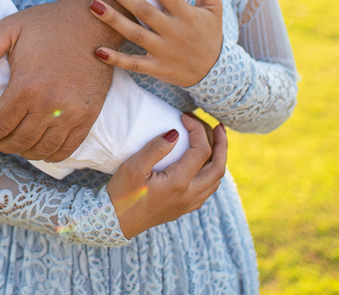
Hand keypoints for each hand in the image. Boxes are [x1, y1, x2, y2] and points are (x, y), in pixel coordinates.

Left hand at [0, 0, 120, 161]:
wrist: (91, 22)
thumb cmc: (48, 24)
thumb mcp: (9, 29)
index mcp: (25, 86)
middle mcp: (48, 105)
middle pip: (19, 141)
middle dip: (4, 144)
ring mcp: (71, 113)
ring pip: (42, 149)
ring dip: (25, 152)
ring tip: (18, 143)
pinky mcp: (89, 115)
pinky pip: (68, 148)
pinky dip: (52, 154)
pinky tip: (43, 148)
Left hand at [90, 0, 222, 87]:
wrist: (216, 73)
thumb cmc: (211, 35)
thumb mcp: (214, 8)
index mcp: (186, 13)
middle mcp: (173, 31)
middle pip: (143, 9)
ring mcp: (164, 51)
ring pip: (134, 34)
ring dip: (113, 20)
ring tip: (92, 5)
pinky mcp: (157, 68)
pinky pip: (134, 64)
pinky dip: (116, 59)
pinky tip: (98, 51)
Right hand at [106, 113, 226, 237]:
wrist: (116, 221)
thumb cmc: (122, 193)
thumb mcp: (133, 167)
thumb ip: (156, 148)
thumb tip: (175, 133)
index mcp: (178, 183)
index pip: (201, 151)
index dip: (197, 130)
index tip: (185, 117)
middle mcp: (189, 195)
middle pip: (218, 167)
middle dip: (222, 144)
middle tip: (218, 126)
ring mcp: (188, 204)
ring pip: (215, 180)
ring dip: (219, 159)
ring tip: (215, 142)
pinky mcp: (184, 208)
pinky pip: (207, 189)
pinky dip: (211, 173)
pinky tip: (202, 164)